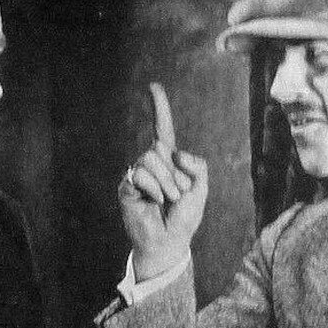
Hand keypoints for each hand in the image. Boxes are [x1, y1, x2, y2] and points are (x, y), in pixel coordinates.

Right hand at [119, 82, 207, 280]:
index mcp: (169, 160)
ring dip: (167, 182)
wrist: (170, 242)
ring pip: (150, 158)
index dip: (159, 108)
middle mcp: (150, 163)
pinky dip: (154, 189)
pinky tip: (155, 202)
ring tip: (168, 200)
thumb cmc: (184, 217)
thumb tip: (173, 153)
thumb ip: (197, 165)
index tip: (153, 86)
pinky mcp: (126, 186)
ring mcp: (137, 174)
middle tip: (177, 195)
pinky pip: (140, 174)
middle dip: (176, 173)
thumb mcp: (201, 188)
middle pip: (160, 147)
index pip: (163, 129)